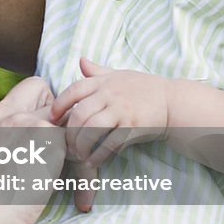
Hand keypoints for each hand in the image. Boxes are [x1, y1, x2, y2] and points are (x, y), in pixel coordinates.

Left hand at [51, 58, 169, 166]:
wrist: (172, 101)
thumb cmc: (143, 88)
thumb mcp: (119, 75)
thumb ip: (97, 71)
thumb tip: (80, 61)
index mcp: (103, 82)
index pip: (73, 90)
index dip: (59, 104)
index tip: (51, 118)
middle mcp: (110, 95)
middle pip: (79, 113)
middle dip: (69, 132)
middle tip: (65, 145)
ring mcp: (121, 110)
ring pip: (92, 129)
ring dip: (81, 145)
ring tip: (77, 155)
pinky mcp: (132, 126)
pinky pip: (110, 143)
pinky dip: (99, 155)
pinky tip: (92, 162)